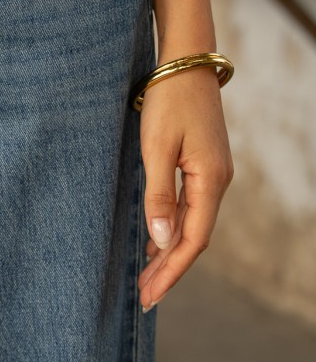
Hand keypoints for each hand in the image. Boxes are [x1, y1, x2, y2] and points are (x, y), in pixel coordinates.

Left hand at [137, 63, 233, 309]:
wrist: (185, 64)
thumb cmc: (168, 101)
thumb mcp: (155, 148)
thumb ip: (158, 195)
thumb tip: (163, 241)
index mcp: (210, 181)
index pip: (193, 241)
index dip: (171, 272)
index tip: (149, 296)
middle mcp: (217, 181)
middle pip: (194, 238)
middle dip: (169, 270)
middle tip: (143, 297)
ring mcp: (212, 173)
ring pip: (192, 224)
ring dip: (170, 252)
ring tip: (146, 278)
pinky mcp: (203, 164)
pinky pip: (190, 207)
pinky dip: (172, 229)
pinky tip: (155, 241)